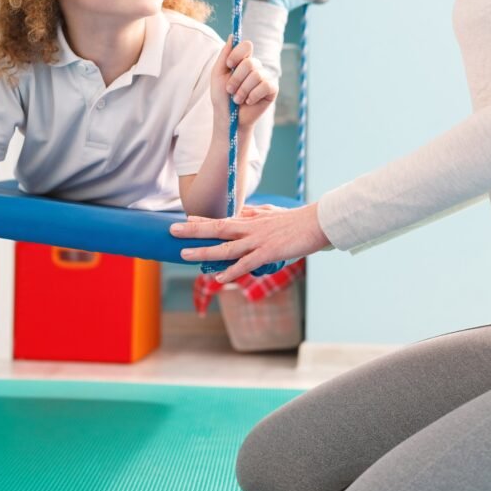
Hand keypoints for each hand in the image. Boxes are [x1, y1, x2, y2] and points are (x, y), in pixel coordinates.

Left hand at [170, 201, 330, 282]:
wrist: (317, 222)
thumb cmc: (297, 219)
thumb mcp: (273, 212)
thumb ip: (256, 213)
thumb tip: (244, 212)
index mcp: (252, 220)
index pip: (223, 219)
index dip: (203, 220)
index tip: (186, 220)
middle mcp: (251, 228)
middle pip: (217, 228)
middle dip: (193, 230)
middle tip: (173, 230)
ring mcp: (258, 241)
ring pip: (226, 247)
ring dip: (204, 251)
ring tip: (184, 253)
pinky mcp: (268, 252)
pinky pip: (246, 264)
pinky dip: (232, 271)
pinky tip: (219, 278)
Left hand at [211, 36, 277, 130]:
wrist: (229, 119)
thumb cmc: (222, 98)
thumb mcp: (218, 75)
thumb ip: (224, 55)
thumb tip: (232, 36)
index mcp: (242, 61)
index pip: (246, 46)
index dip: (237, 54)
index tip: (229, 64)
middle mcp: (255, 67)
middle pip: (250, 63)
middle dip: (236, 79)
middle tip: (230, 90)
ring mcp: (265, 78)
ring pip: (256, 75)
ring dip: (243, 90)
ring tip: (237, 99)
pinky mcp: (272, 90)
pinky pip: (265, 86)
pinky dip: (253, 95)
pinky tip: (249, 102)